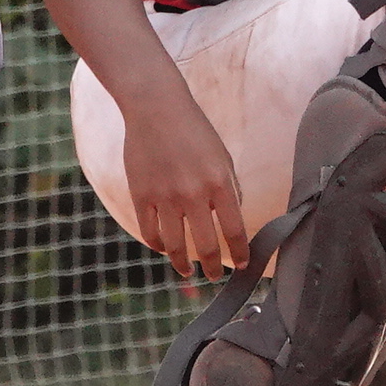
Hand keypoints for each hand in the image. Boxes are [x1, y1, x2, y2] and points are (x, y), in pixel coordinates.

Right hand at [120, 95, 251, 282]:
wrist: (157, 109)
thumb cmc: (194, 131)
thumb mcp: (222, 157)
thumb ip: (229, 188)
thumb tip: (232, 219)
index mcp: (219, 183)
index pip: (235, 229)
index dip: (240, 252)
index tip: (243, 265)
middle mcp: (193, 194)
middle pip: (205, 245)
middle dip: (213, 267)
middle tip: (216, 276)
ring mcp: (165, 197)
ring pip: (175, 245)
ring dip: (183, 263)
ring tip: (188, 270)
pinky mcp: (141, 195)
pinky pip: (150, 232)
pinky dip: (158, 245)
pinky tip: (164, 249)